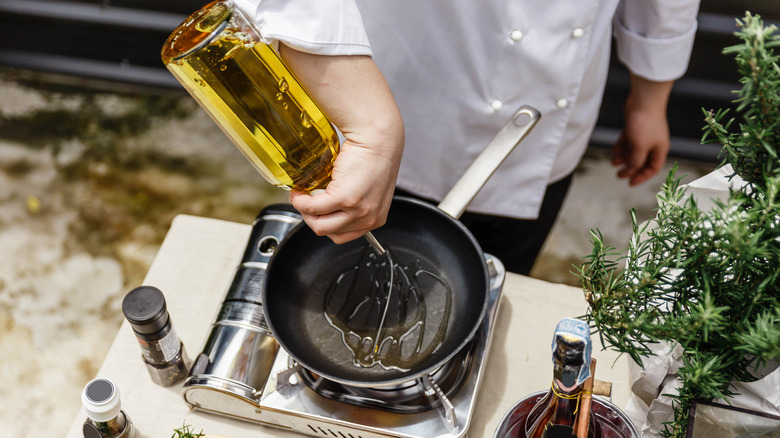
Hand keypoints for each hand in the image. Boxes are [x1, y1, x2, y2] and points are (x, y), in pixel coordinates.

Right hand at [280, 46, 404, 242]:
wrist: (378, 137)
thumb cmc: (374, 155)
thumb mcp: (369, 188)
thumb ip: (354, 203)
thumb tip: (327, 207)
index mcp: (376, 218)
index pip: (344, 236)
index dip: (326, 225)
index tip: (317, 213)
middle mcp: (369, 218)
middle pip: (329, 233)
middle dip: (312, 219)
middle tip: (305, 203)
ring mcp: (357, 210)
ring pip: (319, 225)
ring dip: (304, 212)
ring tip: (300, 197)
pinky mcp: (345, 198)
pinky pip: (313, 208)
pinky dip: (301, 202)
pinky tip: (299, 191)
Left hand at [612, 74, 673, 185]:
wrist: (643, 100)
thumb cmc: (645, 123)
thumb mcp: (639, 148)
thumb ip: (635, 161)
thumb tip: (630, 170)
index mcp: (660, 149)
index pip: (652, 168)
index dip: (641, 177)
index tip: (630, 183)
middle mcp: (654, 143)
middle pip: (642, 161)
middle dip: (630, 168)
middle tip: (619, 175)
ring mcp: (645, 134)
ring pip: (633, 151)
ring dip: (623, 157)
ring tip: (613, 161)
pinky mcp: (636, 127)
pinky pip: (628, 140)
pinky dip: (621, 146)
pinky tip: (614, 150)